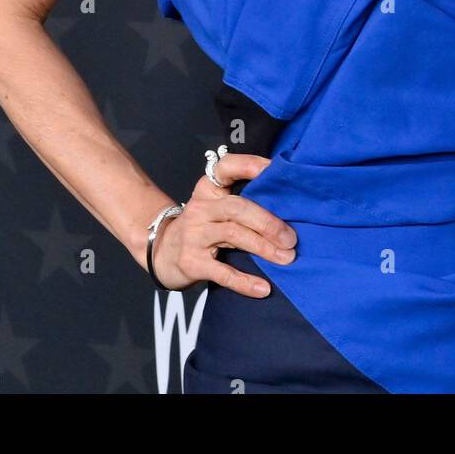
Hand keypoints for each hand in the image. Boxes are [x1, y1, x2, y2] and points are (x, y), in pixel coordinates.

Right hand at [151, 152, 296, 296]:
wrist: (162, 253)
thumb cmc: (202, 227)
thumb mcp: (215, 207)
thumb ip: (243, 202)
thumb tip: (289, 208)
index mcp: (209, 189)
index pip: (226, 167)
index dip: (249, 165)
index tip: (273, 168)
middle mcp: (200, 208)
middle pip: (238, 207)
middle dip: (268, 222)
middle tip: (291, 238)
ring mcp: (194, 235)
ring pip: (234, 235)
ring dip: (264, 247)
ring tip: (287, 257)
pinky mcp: (191, 262)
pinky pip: (222, 272)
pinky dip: (244, 281)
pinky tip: (263, 289)